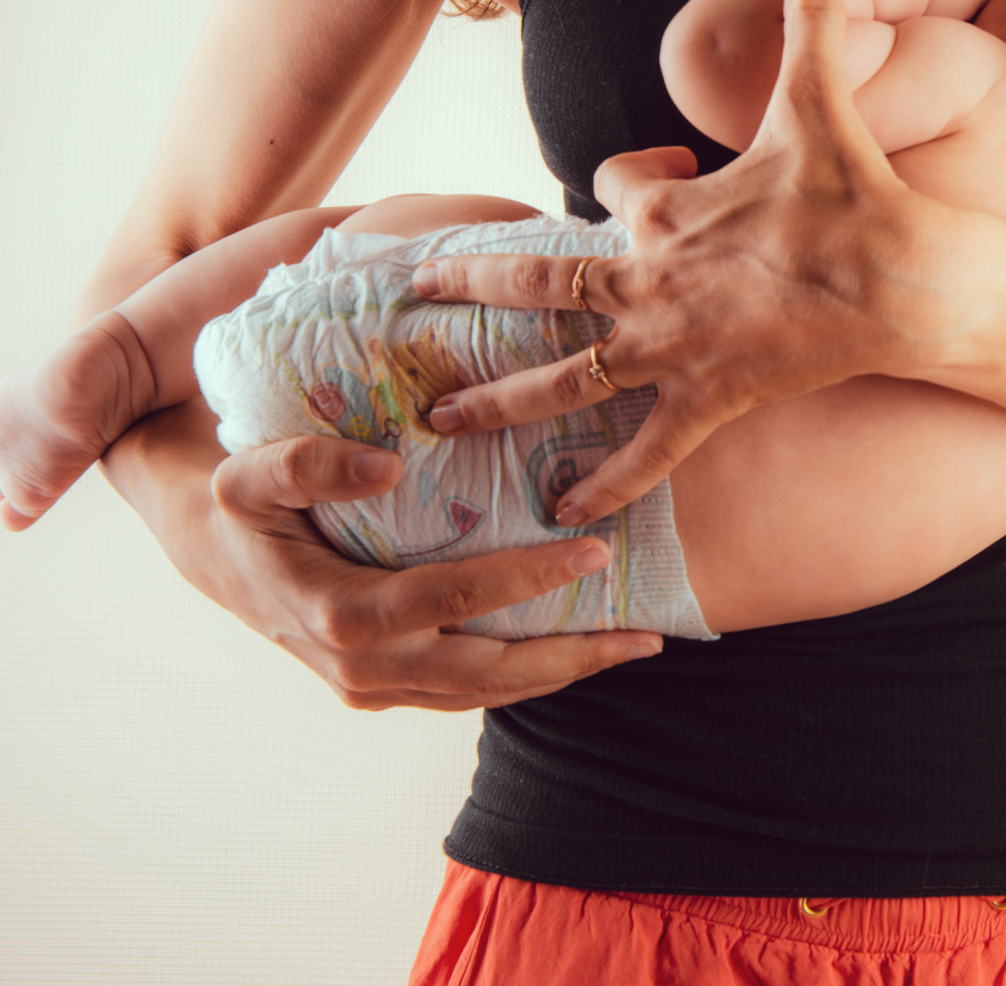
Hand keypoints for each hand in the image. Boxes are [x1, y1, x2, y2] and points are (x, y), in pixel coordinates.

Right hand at [207, 431, 660, 708]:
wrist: (205, 550)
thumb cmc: (233, 503)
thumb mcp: (248, 472)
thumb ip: (309, 465)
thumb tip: (387, 468)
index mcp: (338, 614)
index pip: (454, 600)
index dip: (527, 578)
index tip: (594, 550)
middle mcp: (361, 668)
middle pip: (487, 673)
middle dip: (572, 658)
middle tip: (646, 637)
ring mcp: (373, 687)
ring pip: (485, 694)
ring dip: (562, 674)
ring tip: (634, 646)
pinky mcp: (385, 688)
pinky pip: (469, 691)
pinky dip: (527, 676)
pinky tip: (578, 650)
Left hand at [415, 0, 942, 524]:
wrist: (906, 281)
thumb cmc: (858, 193)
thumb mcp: (825, 102)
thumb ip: (815, 26)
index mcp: (668, 210)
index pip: (610, 190)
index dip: (624, 181)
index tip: (652, 177)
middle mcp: (650, 280)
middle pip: (540, 282)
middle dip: (469, 285)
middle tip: (408, 295)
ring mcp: (673, 346)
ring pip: (564, 375)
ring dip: (499, 400)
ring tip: (439, 423)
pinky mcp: (710, 398)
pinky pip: (648, 448)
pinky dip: (609, 481)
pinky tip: (564, 508)